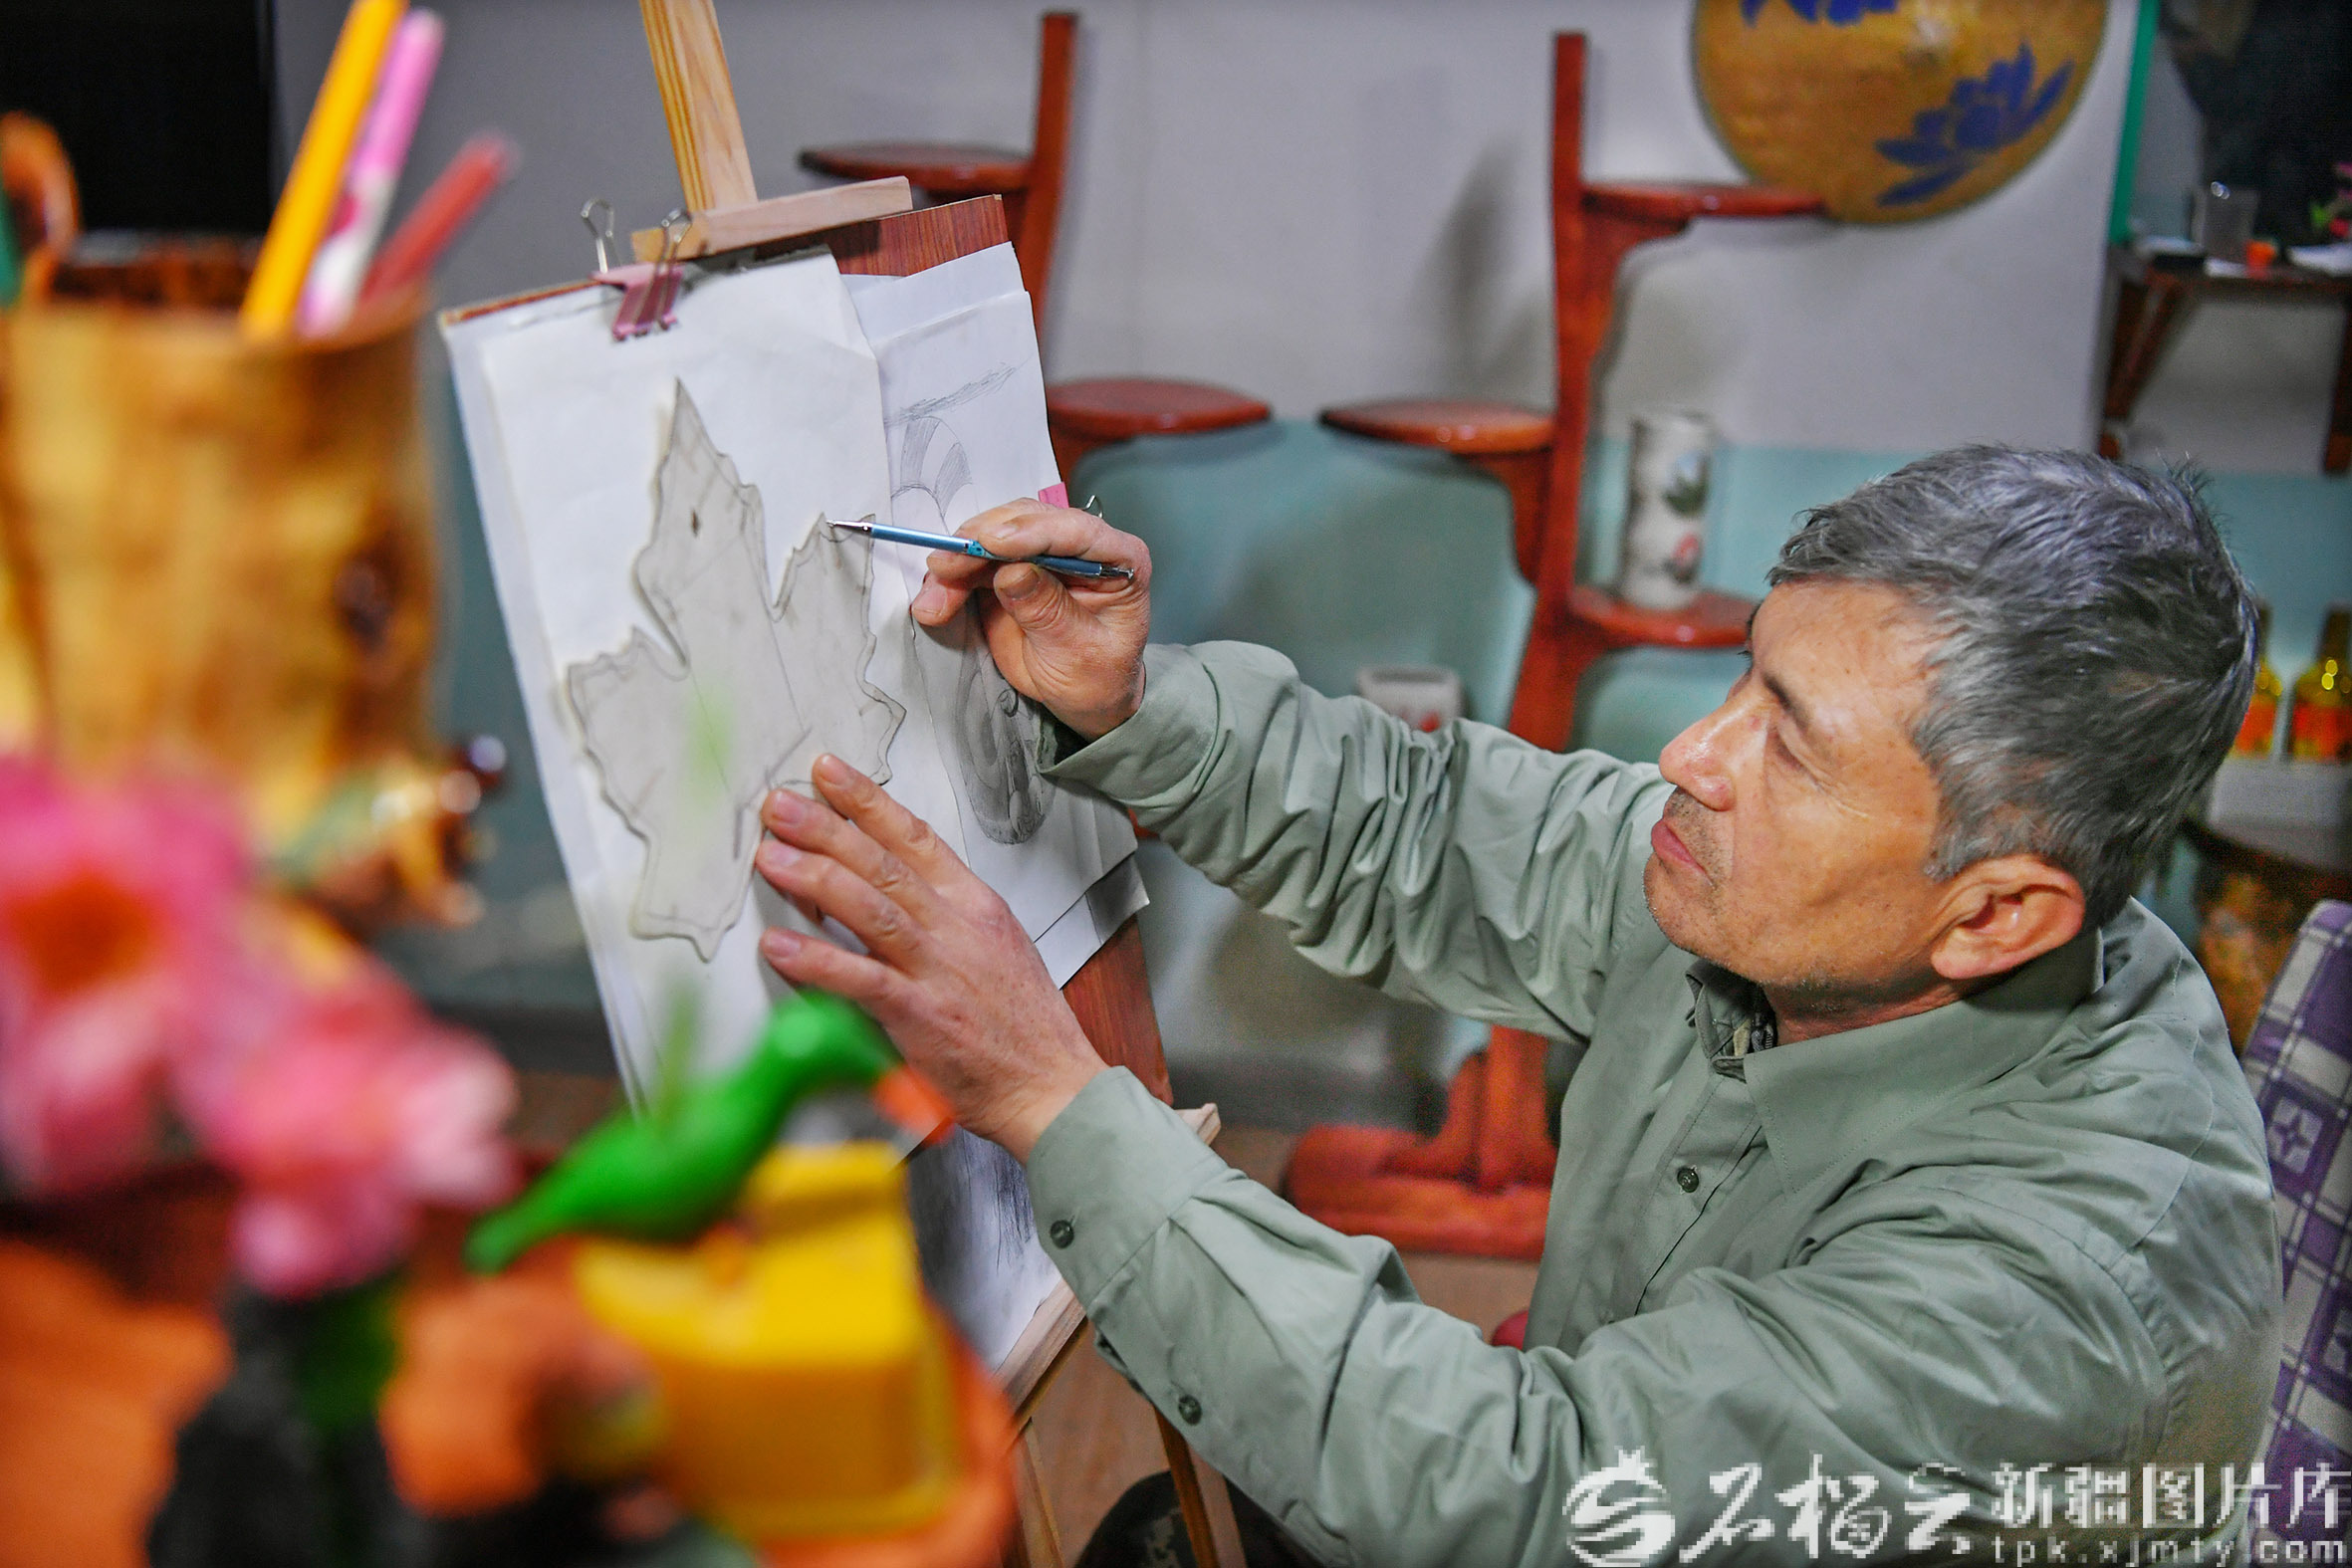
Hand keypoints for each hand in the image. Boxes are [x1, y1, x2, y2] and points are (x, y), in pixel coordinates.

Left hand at [753, 755, 1104, 1159]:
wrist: (1054, 1086)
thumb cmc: (1024, 1028)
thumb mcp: (995, 949)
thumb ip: (943, 919)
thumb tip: (889, 895)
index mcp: (976, 905)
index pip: (916, 837)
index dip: (867, 801)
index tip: (830, 774)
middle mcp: (957, 927)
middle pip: (883, 862)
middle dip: (826, 826)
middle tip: (780, 805)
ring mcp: (939, 969)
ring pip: (869, 906)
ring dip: (813, 877)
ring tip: (771, 856)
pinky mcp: (921, 1016)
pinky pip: (859, 979)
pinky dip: (815, 960)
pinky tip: (778, 945)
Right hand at [908, 499, 1150, 739]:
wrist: (1084, 697)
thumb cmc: (1098, 677)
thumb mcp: (1079, 652)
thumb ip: (1048, 611)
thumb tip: (1012, 572)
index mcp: (1119, 558)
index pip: (1076, 532)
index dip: (1032, 532)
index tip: (991, 542)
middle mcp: (1081, 546)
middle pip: (1026, 522)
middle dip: (980, 544)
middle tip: (946, 568)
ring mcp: (1042, 553)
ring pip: (992, 538)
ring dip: (957, 564)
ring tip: (932, 601)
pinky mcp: (1010, 569)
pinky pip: (974, 564)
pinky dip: (950, 580)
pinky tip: (933, 602)